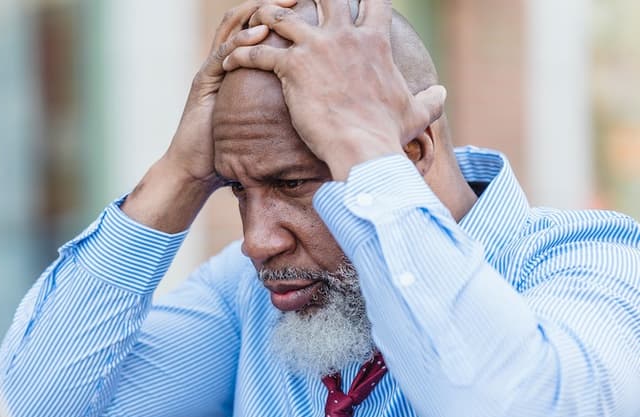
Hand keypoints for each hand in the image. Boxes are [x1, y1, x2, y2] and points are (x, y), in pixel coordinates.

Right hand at [122, 0, 294, 231]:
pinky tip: (259, 34)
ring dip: (257, 12)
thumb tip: (322, 109)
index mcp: (240, 68)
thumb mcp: (265, 123)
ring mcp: (211, 70)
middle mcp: (224, 62)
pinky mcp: (202, 83)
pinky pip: (221, 54)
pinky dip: (240, 42)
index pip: (260, 28)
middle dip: (272, 3)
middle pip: (246, 18)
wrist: (196, 171)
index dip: (283, 13)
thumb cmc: (231, 151)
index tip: (309, 7)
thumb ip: (283, 108)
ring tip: (281, 5)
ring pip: (232, 28)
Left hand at [222, 0, 446, 180]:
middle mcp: (345, 35)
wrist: (362, 148)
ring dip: (264, 16)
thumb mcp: (416, 113)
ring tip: (252, 21)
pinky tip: (227, 63)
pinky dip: (239, 55)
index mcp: (374, 40)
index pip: (371, 1)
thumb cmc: (387, 134)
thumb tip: (442, 93)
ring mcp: (317, 47)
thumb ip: (430, 100)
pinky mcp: (292, 67)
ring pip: (281, 16)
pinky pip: (257, 52)